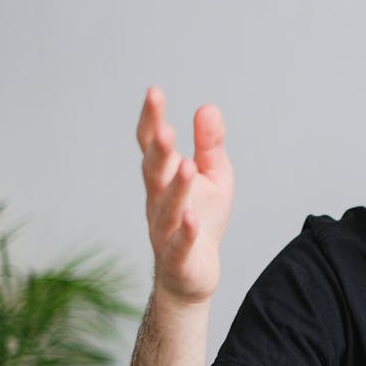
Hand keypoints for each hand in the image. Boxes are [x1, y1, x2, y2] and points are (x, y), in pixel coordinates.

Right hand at [136, 86, 233, 303]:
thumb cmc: (202, 218)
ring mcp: (165, 230)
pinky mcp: (178, 258)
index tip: (154, 92)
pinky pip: (180, 245)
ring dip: (177, 188)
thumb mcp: (214, 176)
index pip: (152, 145)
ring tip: (188, 166)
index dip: (151, 120)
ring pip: (167, 208)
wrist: (193, 272)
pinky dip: (186, 232)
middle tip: (165, 130)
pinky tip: (193, 219)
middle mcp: (158, 201)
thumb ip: (209, 145)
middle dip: (158, 152)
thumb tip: (208, 106)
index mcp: (164, 178)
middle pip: (153, 173)